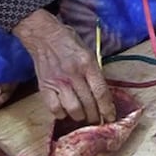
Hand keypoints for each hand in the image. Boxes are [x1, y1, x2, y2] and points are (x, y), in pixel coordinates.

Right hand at [13, 9, 115, 123]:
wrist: (44, 36)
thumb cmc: (69, 43)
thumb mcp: (89, 52)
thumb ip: (95, 72)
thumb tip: (103, 96)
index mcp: (87, 63)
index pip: (101, 92)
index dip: (107, 109)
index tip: (111, 117)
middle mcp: (73, 74)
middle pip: (89, 104)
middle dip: (95, 116)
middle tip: (97, 119)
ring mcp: (58, 82)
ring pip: (73, 110)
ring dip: (80, 116)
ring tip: (82, 115)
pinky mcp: (45, 87)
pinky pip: (55, 109)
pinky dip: (62, 114)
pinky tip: (65, 110)